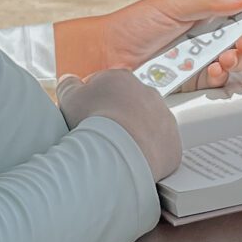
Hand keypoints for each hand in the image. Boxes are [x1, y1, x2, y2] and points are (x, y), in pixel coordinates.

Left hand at [54, 0, 241, 93]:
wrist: (105, 58)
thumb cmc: (132, 25)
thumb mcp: (172, 4)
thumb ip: (209, 1)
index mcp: (202, 10)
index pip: (240, 7)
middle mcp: (205, 35)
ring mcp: (200, 59)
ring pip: (235, 61)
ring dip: (238, 59)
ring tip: (226, 57)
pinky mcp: (193, 82)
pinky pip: (218, 82)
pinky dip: (222, 77)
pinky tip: (215, 71)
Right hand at [57, 70, 181, 183]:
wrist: (119, 152)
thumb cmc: (92, 122)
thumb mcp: (69, 97)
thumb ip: (68, 85)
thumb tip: (69, 80)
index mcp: (122, 78)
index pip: (106, 84)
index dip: (92, 100)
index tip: (85, 116)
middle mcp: (148, 93)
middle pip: (129, 104)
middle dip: (117, 116)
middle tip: (101, 135)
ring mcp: (164, 118)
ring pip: (147, 125)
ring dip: (135, 134)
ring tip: (116, 151)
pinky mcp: (173, 144)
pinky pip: (159, 148)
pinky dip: (147, 154)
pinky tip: (132, 162)